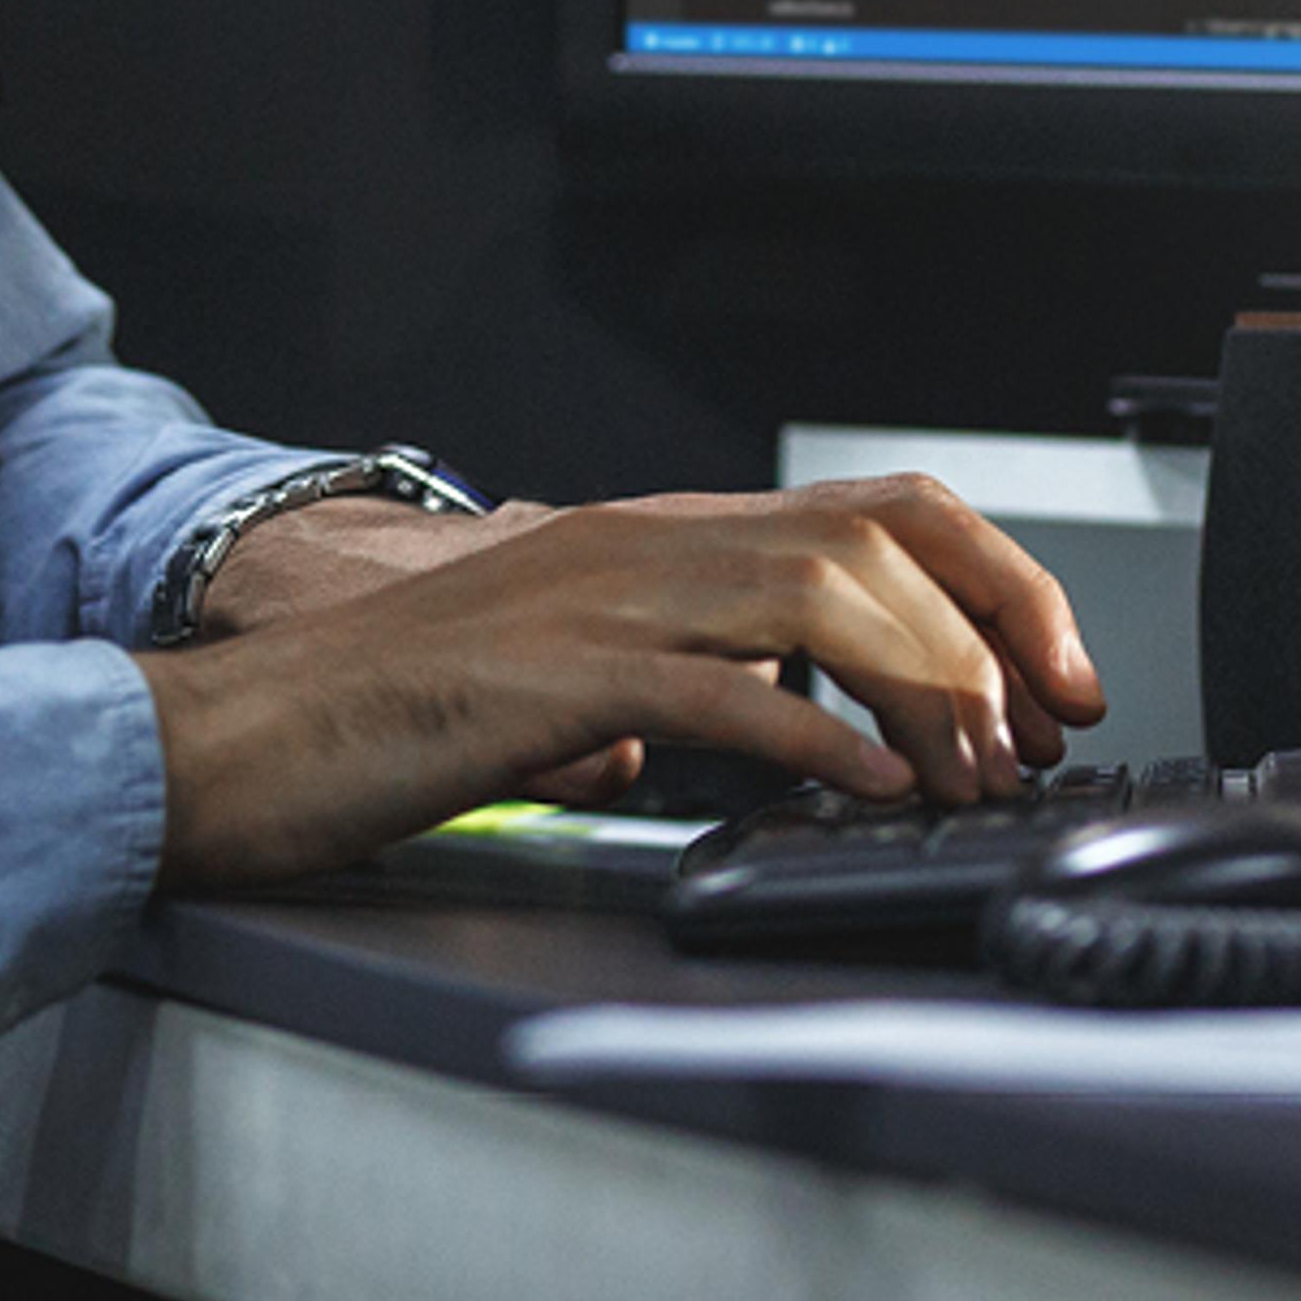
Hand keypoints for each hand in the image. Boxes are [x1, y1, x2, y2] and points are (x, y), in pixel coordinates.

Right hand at [133, 477, 1103, 887]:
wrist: (243, 734)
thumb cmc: (393, 719)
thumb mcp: (574, 682)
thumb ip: (675, 682)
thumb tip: (765, 732)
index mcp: (658, 537)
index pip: (873, 506)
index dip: (992, 579)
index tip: (1057, 676)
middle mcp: (643, 542)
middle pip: (874, 532)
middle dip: (994, 625)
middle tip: (1047, 731)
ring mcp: (599, 599)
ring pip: (819, 590)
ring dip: (926, 684)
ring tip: (973, 774)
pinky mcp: (554, 676)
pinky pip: (720, 688)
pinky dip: (820, 740)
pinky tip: (872, 794)